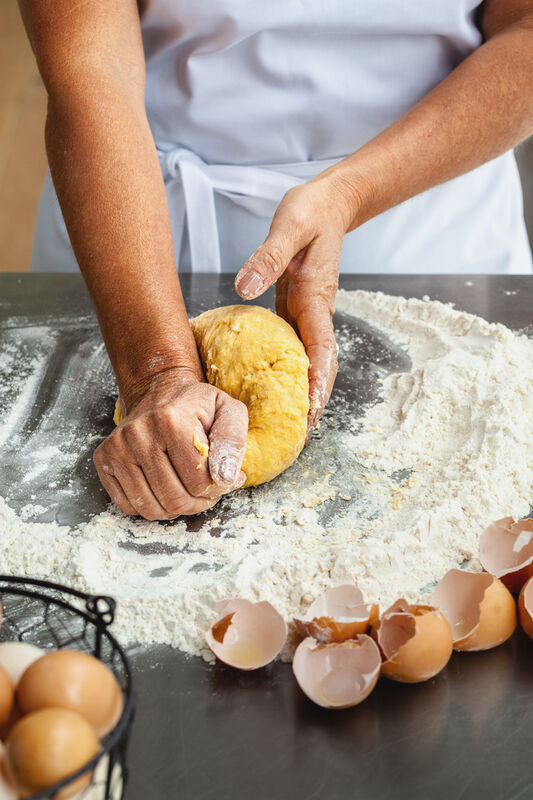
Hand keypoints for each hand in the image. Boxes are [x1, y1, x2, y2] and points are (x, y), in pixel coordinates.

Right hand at [93, 369, 247, 518]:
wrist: (159, 392)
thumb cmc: (197, 407)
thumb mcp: (228, 411)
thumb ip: (233, 442)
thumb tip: (226, 477)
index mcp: (172, 420)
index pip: (200, 482)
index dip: (217, 488)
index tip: (220, 476)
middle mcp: (139, 434)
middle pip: (174, 499)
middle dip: (197, 503)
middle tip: (204, 488)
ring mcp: (118, 448)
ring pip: (151, 509)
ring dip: (174, 508)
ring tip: (185, 489)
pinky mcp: (104, 460)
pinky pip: (129, 506)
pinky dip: (151, 505)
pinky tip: (161, 486)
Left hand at [234, 173, 357, 437]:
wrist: (330, 202)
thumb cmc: (312, 212)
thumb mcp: (289, 226)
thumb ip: (268, 257)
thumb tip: (244, 287)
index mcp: (316, 298)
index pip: (321, 348)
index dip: (318, 381)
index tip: (313, 410)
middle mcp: (315, 312)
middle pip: (320, 364)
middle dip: (315, 399)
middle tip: (302, 435)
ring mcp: (308, 313)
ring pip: (310, 360)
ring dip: (305, 391)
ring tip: (291, 424)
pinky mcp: (297, 309)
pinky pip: (295, 347)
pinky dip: (290, 371)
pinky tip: (273, 387)